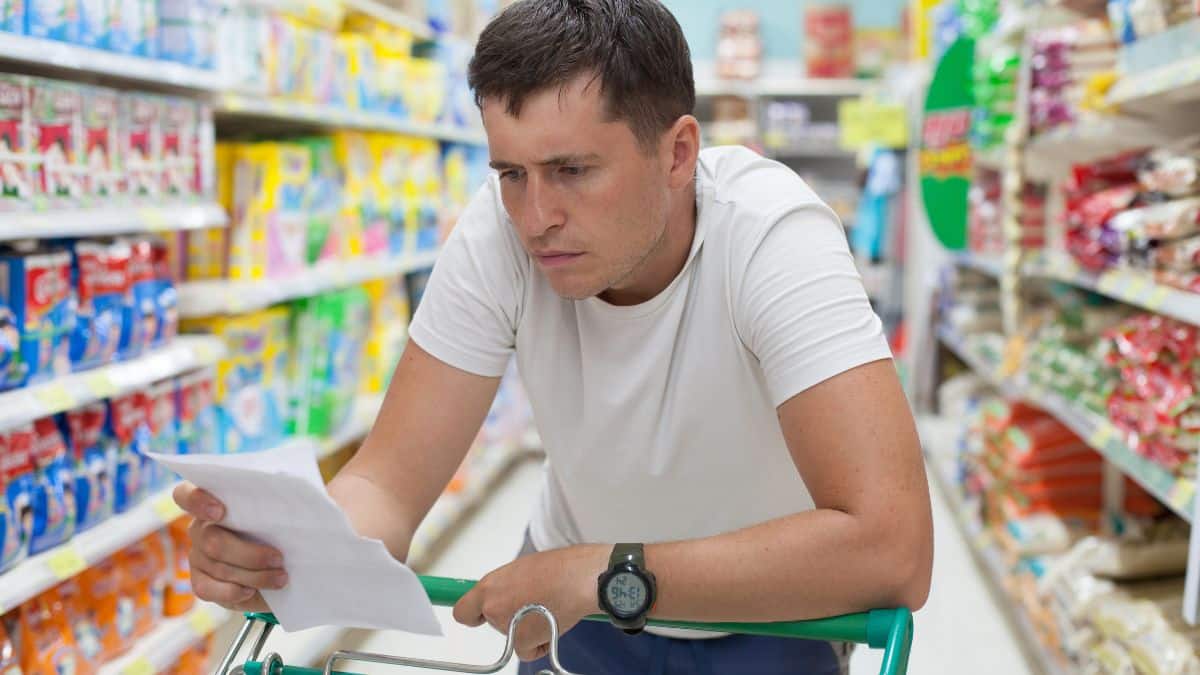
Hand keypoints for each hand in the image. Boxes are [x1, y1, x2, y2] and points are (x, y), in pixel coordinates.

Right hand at [173, 482, 288, 611]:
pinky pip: (210, 589)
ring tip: (280, 577)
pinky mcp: (201, 582)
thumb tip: (299, 491)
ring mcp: (197, 557)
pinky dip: (233, 592)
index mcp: (213, 501)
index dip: (196, 501)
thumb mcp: (281, 514)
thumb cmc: (281, 532)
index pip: (185, 494)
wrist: (280, 567)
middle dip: (250, 553)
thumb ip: (279, 504)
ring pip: (219, 567)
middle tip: (278, 559)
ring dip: (254, 575)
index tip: (220, 512)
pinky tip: (251, 591)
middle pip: (212, 540)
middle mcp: (200, 528)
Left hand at [452, 544, 607, 661]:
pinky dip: (540, 644)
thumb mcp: (522, 568)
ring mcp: (505, 625)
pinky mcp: (521, 641)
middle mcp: (492, 605)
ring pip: (511, 636)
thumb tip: (505, 595)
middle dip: (510, 619)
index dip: (473, 615)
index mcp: (490, 585)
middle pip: (492, 622)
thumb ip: (505, 585)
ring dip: (527, 630)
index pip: (463, 611)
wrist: (581, 578)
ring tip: (548, 609)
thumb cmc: (559, 568)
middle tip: (531, 606)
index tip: (480, 617)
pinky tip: (553, 624)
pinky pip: (526, 650)